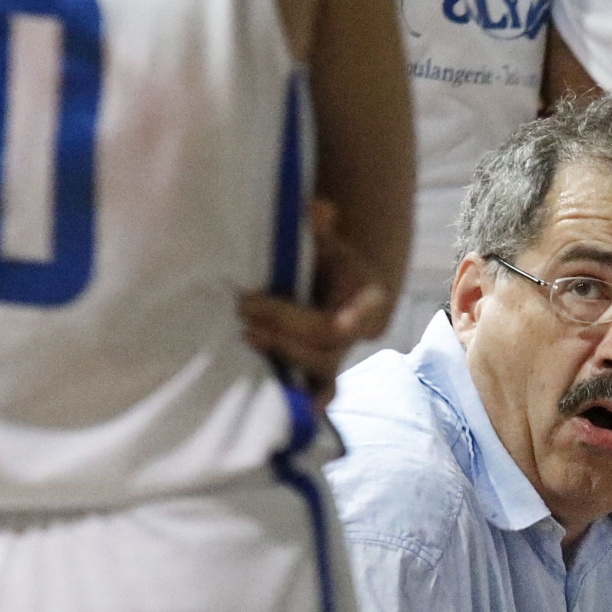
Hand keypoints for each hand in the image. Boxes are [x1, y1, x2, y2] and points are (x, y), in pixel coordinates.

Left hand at [240, 199, 394, 406]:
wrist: (337, 292)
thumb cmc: (327, 261)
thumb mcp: (325, 240)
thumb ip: (318, 227)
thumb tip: (319, 209)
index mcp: (366, 296)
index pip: (365, 305)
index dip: (358, 316)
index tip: (345, 322)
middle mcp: (357, 330)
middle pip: (328, 338)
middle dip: (287, 326)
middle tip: (246, 310)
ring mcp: (340, 356)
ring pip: (322, 370)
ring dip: (285, 356)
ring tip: (247, 337)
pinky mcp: (323, 374)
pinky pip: (316, 393)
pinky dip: (301, 401)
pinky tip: (274, 401)